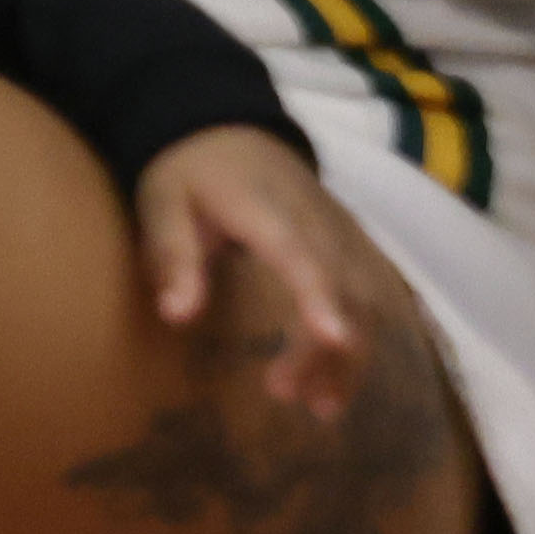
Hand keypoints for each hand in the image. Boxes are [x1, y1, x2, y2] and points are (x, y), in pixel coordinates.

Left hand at [133, 123, 375, 407]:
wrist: (224, 126)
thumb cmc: (188, 172)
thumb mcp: (162, 203)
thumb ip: (173, 255)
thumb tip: (177, 315)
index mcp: (269, 209)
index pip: (302, 254)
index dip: (320, 294)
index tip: (332, 336)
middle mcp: (320, 222)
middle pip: (344, 288)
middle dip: (329, 350)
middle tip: (290, 397)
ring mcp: (344, 233)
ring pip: (368, 300)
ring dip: (350, 356)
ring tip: (319, 407)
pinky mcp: (352, 245)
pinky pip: (372, 297)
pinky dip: (360, 340)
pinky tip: (338, 381)